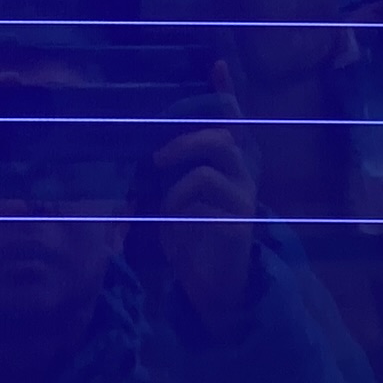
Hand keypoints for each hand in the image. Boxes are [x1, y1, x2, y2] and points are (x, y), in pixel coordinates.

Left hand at [149, 121, 258, 324]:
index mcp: (229, 167)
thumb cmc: (192, 237)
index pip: (229, 126)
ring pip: (205, 175)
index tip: (200, 97)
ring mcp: (243, 203)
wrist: (214, 285)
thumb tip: (139, 151)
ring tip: (167, 208)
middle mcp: (242, 179)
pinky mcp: (238, 228)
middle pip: (221, 141)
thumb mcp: (175, 199)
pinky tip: (176, 228)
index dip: (222, 103)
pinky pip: (201, 209)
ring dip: (175, 190)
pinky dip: (180, 215)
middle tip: (157, 159)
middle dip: (184, 143)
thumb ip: (168, 175)